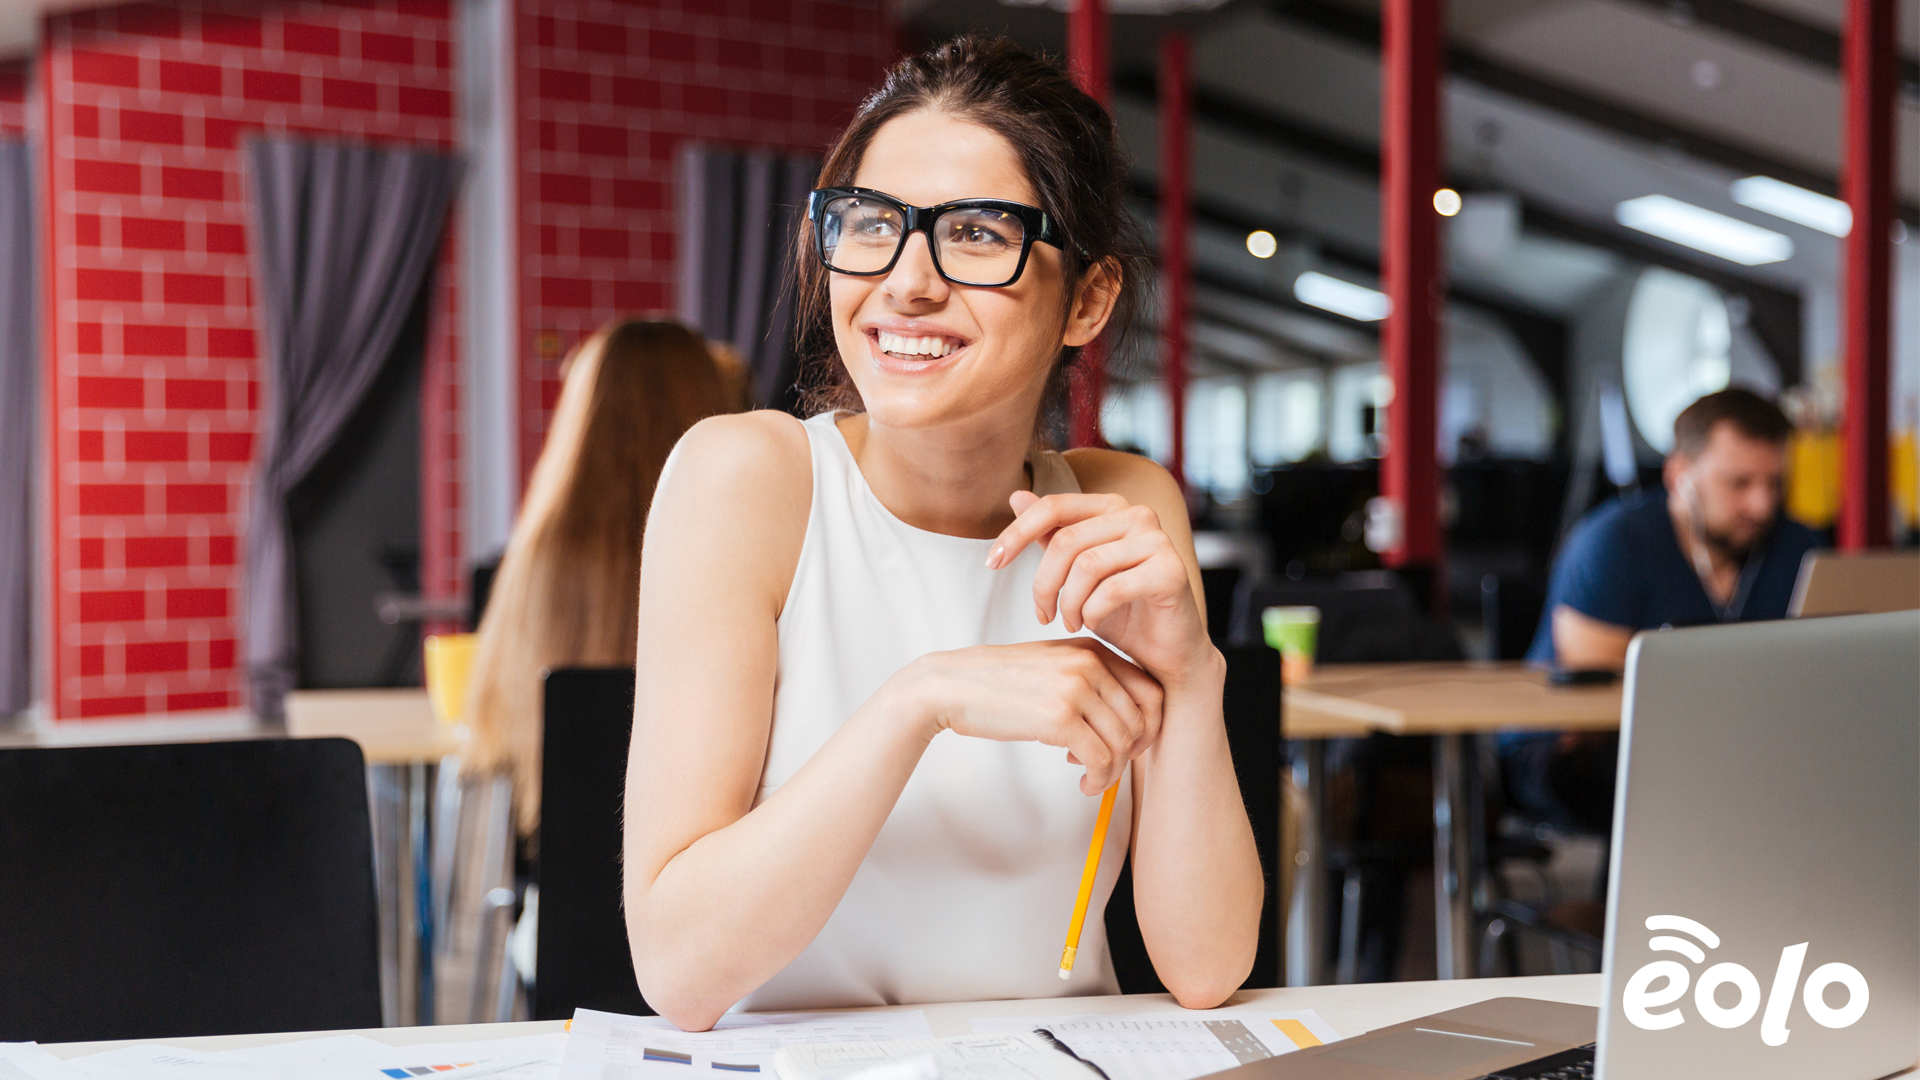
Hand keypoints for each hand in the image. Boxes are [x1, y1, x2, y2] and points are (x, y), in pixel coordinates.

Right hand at [897, 638, 1163, 793]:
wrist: (951, 685)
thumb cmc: (998, 683)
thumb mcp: (1051, 668)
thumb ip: (1089, 683)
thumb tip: (1127, 724)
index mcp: (1091, 648)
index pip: (1151, 689)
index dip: (1150, 724)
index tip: (1130, 745)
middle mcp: (1089, 663)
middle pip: (1142, 718)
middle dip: (1131, 751)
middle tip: (1108, 765)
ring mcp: (1076, 688)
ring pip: (1122, 743)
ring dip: (1111, 771)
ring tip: (1090, 779)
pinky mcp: (1060, 717)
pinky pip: (1101, 759)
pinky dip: (1097, 780)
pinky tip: (1081, 783)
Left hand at [986, 492, 1211, 686]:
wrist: (1165, 652)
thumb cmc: (1121, 612)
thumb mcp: (1076, 574)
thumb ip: (1051, 535)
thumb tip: (1016, 495)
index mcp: (1112, 507)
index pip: (1053, 506)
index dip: (1017, 532)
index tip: (993, 563)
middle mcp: (1138, 515)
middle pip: (1066, 541)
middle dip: (1044, 584)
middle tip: (1042, 615)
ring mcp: (1158, 541)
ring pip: (1087, 565)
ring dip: (1068, 603)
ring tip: (1070, 622)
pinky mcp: (1171, 571)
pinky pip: (1112, 589)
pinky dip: (1093, 613)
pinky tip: (1092, 624)